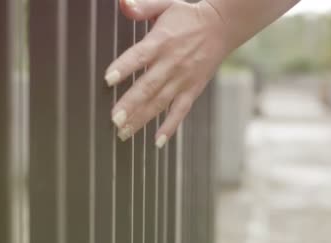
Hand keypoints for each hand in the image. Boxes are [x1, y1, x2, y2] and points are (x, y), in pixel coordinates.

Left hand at [105, 0, 229, 147]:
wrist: (222, 27)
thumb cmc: (189, 16)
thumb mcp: (165, 5)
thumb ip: (142, 6)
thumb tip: (123, 4)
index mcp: (161, 41)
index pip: (140, 56)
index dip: (124, 67)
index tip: (109, 79)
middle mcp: (171, 63)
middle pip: (148, 86)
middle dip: (130, 104)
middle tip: (114, 119)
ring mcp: (183, 79)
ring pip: (160, 102)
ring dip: (142, 118)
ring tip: (124, 132)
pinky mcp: (192, 89)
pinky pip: (180, 111)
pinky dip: (170, 126)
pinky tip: (158, 141)